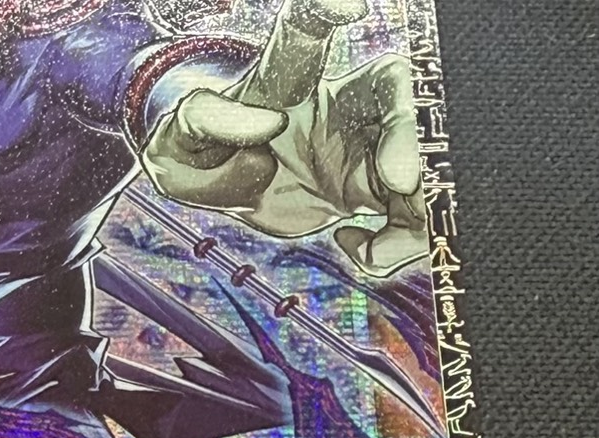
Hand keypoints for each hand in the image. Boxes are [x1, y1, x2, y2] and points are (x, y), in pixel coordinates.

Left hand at [141, 0, 426, 277]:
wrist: (226, 183)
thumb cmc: (202, 149)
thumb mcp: (182, 137)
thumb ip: (208, 122)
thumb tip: (264, 135)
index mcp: (290, 76)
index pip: (306, 31)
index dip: (325, 11)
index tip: (345, 8)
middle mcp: (343, 103)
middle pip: (399, 102)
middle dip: (410, 138)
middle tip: (400, 181)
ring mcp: (367, 146)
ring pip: (420, 165)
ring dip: (417, 207)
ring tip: (370, 247)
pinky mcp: (374, 191)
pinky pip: (409, 218)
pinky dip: (394, 244)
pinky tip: (355, 250)